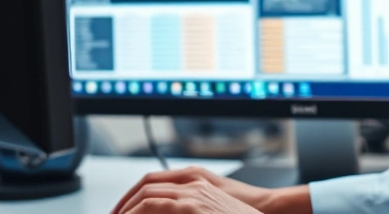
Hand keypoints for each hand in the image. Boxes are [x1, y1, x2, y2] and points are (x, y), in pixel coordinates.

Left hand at [116, 180, 263, 213]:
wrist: (267, 211)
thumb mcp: (211, 205)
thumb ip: (191, 205)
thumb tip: (169, 211)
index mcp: (195, 179)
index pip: (153, 181)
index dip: (133, 195)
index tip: (122, 211)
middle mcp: (191, 181)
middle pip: (145, 186)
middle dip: (125, 203)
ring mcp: (192, 192)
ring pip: (146, 195)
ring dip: (127, 210)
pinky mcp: (191, 206)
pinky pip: (155, 206)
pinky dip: (138, 213)